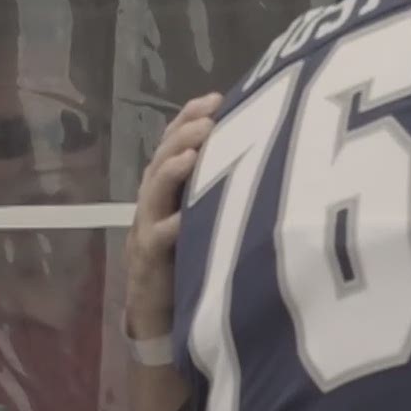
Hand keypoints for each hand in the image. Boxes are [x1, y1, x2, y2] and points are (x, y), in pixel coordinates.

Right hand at [125, 93, 220, 338]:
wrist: (160, 312)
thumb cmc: (190, 256)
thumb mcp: (206, 215)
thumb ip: (218, 184)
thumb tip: (261, 148)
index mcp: (169, 186)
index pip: (176, 141)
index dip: (191, 117)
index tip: (216, 98)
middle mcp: (156, 201)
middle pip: (163, 158)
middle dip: (184, 135)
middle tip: (209, 120)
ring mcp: (149, 228)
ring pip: (154, 191)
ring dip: (172, 170)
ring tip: (193, 154)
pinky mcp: (150, 261)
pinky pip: (158, 240)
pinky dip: (171, 226)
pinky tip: (186, 217)